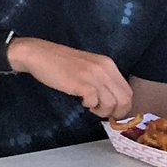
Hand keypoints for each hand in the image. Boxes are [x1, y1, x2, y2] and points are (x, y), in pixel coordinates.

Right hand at [13, 38, 133, 119]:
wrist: (38, 54)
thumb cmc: (61, 62)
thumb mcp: (88, 67)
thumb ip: (102, 79)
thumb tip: (112, 101)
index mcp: (109, 64)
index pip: (128, 91)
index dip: (122, 106)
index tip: (110, 111)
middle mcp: (105, 69)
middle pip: (125, 100)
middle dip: (116, 112)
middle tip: (100, 111)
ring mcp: (94, 76)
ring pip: (113, 104)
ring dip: (102, 111)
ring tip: (90, 106)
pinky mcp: (82, 83)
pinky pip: (95, 102)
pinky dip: (89, 106)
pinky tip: (81, 101)